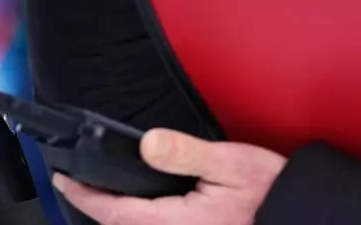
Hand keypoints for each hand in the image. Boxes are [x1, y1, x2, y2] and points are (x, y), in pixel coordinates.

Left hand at [53, 128, 284, 224]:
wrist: (298, 213)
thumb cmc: (269, 190)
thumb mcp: (228, 161)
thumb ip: (184, 153)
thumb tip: (146, 145)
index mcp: (179, 222)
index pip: (116, 213)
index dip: (84, 197)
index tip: (62, 181)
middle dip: (94, 208)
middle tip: (71, 185)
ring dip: (114, 216)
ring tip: (97, 194)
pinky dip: (136, 219)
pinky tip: (136, 207)